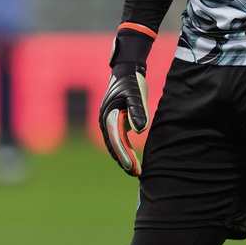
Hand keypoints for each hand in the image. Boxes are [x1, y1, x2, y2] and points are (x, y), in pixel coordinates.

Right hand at [98, 24, 154, 175]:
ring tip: (136, 171)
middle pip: (114, 145)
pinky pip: (119, 139)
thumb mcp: (136, 93)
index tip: (132, 167)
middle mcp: (106, 121)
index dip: (124, 154)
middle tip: (136, 174)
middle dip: (124, 160)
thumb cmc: (132, 81)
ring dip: (124, 157)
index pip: (116, 140)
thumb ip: (138, 110)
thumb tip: (139, 131)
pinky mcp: (116, 121)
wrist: (126, 70)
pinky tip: (133, 159)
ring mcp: (109, 122)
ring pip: (116, 144)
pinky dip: (125, 150)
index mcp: (109, 115)